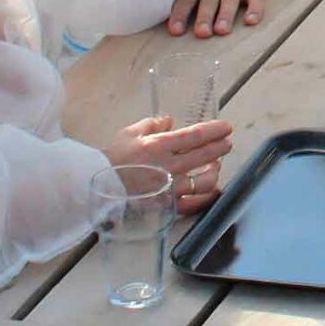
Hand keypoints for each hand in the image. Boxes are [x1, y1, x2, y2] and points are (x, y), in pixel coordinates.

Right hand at [102, 114, 235, 212]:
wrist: (97, 186)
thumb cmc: (113, 158)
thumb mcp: (131, 133)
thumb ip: (153, 123)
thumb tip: (170, 120)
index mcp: (160, 145)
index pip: (196, 135)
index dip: (215, 130)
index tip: (227, 127)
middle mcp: (169, 166)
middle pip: (205, 155)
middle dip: (221, 147)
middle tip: (227, 143)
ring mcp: (170, 188)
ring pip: (204, 181)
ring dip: (214, 171)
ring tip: (216, 166)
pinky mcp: (167, 205)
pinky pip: (193, 203)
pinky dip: (205, 196)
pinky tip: (211, 190)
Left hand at [169, 0, 267, 36]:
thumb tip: (163, 13)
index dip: (180, 14)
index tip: (175, 31)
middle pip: (209, 1)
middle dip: (205, 17)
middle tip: (202, 33)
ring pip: (230, 0)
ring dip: (225, 15)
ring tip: (222, 30)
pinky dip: (255, 9)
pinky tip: (251, 20)